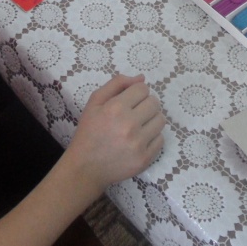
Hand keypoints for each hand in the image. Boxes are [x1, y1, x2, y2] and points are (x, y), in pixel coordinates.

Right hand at [65, 74, 164, 191]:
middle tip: (135, 112)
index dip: (137, 92)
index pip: (143, 88)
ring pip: (161, 120)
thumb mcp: (94, 102)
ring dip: (151, 119)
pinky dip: (152, 137)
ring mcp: (139, 143)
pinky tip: (140, 139)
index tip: (130, 100)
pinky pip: (161, 139)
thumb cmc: (89, 131)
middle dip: (146, 104)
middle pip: (154, 103)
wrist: (86, 167)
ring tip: (139, 125)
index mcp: (116, 108)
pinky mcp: (145, 159)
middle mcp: (130, 125)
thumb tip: (141, 78)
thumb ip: (117, 84)